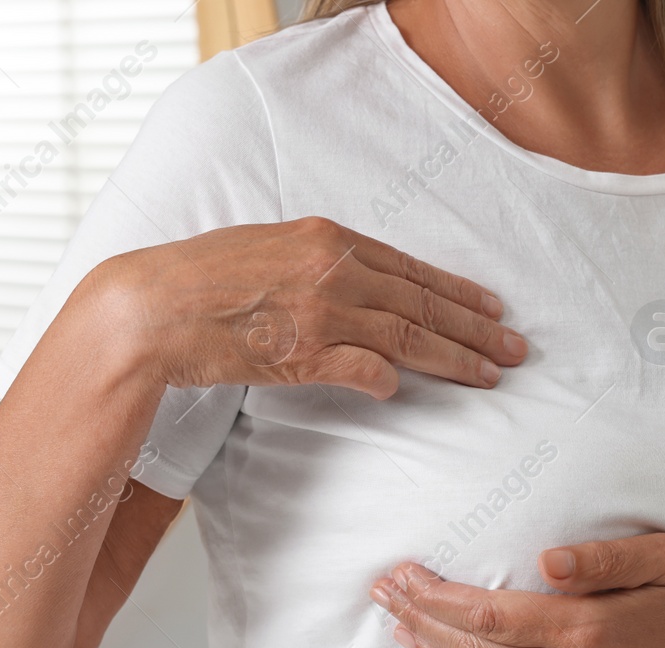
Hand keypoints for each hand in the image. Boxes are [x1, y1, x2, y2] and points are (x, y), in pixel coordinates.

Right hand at [86, 215, 526, 398]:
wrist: (149, 306)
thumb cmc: (198, 278)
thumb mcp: (266, 250)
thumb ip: (316, 267)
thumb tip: (353, 292)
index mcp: (326, 237)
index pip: (410, 268)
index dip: (457, 291)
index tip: (492, 307)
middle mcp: (332, 269)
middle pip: (423, 303)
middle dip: (476, 327)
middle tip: (516, 349)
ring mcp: (321, 312)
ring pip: (409, 338)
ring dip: (456, 358)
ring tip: (491, 375)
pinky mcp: (302, 354)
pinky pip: (363, 371)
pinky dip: (389, 381)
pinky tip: (407, 392)